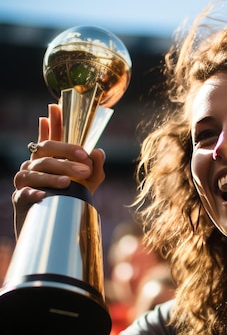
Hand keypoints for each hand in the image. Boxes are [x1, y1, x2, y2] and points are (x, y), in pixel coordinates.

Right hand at [12, 104, 105, 234]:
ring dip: (52, 176)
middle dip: (65, 156)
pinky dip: (33, 193)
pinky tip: (43, 195)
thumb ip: (96, 167)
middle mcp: (34, 166)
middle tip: (84, 164)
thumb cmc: (71, 199)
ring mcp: (25, 181)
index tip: (56, 107)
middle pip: (45, 151)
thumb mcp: (89, 183)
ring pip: (35, 172)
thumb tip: (98, 151)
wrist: (55, 226)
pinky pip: (23, 193)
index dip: (53, 122)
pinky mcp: (20, 199)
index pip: (51, 136)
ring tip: (68, 183)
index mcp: (50, 158)